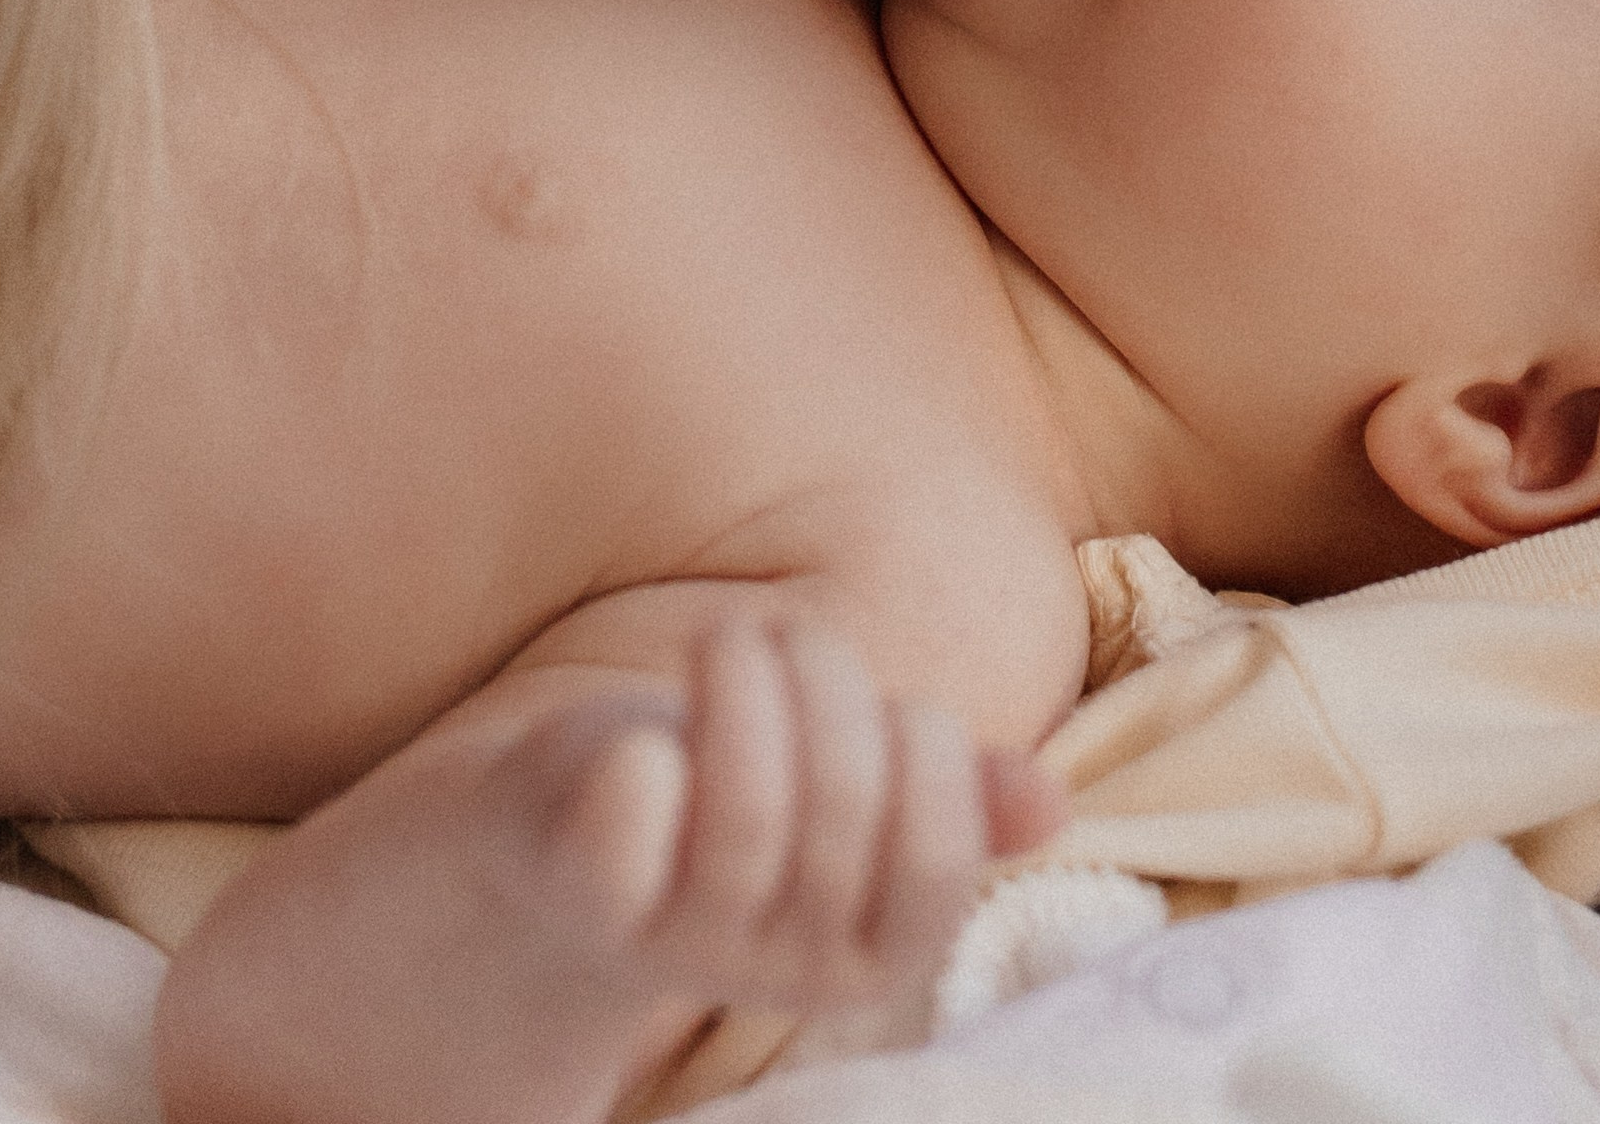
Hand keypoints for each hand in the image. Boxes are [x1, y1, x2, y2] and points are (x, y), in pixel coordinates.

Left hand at [486, 614, 1061, 1014]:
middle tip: (780, 632)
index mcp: (866, 950)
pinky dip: (641, 759)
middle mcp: (781, 967)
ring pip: (744, 813)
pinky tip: (639, 737)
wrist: (551, 845)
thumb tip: (1048, 806)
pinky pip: (628, 828)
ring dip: (742, 684)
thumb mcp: (841, 791)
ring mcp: (677, 943)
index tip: (882, 698)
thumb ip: (945, 797)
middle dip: (825, 681)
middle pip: (845, 809)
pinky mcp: (576, 897)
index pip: (939, 857)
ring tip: (722, 638)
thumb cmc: (723, 791)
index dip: (923, 747)